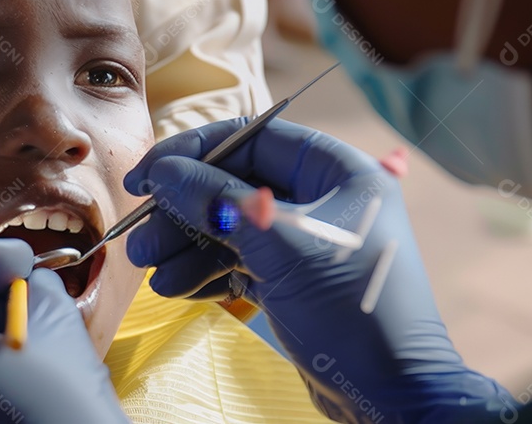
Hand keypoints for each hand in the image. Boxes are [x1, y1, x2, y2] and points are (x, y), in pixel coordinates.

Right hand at [125, 118, 515, 422]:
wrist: (390, 395)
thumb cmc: (349, 307)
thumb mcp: (278, 246)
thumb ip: (216, 201)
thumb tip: (162, 173)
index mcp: (336, 170)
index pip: (251, 137)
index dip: (192, 152)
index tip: (146, 174)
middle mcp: (323, 197)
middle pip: (234, 185)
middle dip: (184, 212)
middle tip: (141, 237)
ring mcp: (307, 240)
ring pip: (232, 227)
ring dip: (188, 247)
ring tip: (152, 272)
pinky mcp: (295, 279)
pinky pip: (241, 261)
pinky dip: (209, 272)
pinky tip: (178, 287)